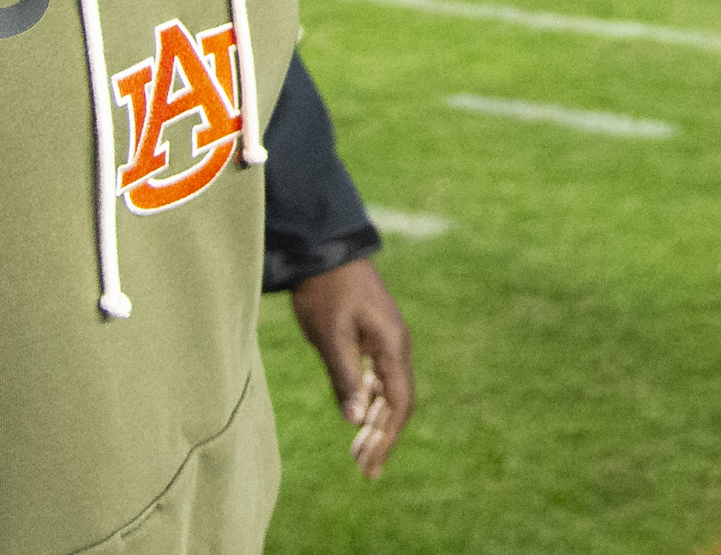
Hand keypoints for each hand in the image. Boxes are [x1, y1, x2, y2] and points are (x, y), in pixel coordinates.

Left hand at [290, 257, 412, 479]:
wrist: (322, 248)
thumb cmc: (325, 290)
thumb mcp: (331, 335)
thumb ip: (345, 378)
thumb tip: (354, 421)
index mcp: (392, 345)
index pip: (398, 403)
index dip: (386, 437)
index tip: (369, 465)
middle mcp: (396, 345)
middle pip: (396, 402)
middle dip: (382, 437)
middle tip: (364, 471)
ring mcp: (385, 340)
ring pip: (387, 391)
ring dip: (374, 422)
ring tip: (358, 454)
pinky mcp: (372, 335)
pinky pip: (377, 377)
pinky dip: (368, 401)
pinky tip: (356, 417)